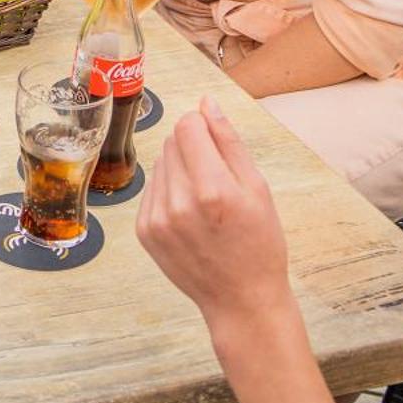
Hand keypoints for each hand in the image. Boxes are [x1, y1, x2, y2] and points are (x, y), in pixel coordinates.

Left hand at [136, 97, 292, 331]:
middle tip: (217, 178)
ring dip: (180, 170)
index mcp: (212, 190)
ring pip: (160, 163)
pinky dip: (169, 192)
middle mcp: (178, 203)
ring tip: (205, 199)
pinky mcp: (143, 231)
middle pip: (172, 142)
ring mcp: (156, 219)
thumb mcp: (257, 188)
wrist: (241, 300)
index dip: (203, 126)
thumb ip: (229, 141)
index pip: (188, 126)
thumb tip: (206, 102)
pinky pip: (152, 189)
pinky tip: (190, 215)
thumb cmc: (259, 244)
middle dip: (193, 148)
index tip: (216, 142)